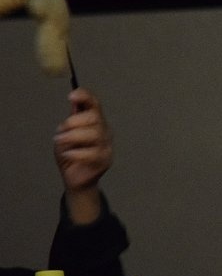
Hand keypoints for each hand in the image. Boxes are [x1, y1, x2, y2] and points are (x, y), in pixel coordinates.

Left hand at [54, 88, 111, 223]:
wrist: (77, 179)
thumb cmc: (72, 155)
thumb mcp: (66, 135)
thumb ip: (71, 120)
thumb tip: (74, 101)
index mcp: (95, 121)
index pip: (95, 104)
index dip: (85, 97)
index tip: (71, 96)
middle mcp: (104, 131)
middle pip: (94, 117)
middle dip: (74, 122)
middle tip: (61, 131)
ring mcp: (106, 145)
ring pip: (94, 134)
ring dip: (72, 137)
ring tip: (60, 142)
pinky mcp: (105, 160)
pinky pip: (91, 153)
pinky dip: (75, 153)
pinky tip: (68, 155)